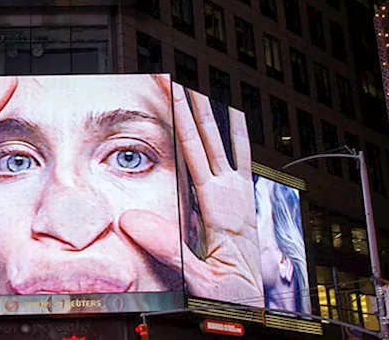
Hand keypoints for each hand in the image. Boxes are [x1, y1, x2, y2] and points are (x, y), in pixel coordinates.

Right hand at [122, 83, 262, 306]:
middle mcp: (234, 199)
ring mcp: (242, 201)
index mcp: (221, 211)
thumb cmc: (228, 300)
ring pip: (226, 148)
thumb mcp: (199, 281)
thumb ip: (170, 250)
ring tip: (206, 88)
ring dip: (214, 117)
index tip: (174, 93)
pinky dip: (238, 138)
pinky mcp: (244, 208)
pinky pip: (243, 164)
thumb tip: (133, 220)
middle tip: (182, 78)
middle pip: (211, 142)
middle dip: (195, 107)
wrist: (255, 311)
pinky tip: (235, 121)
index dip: (183, 121)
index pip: (196, 155)